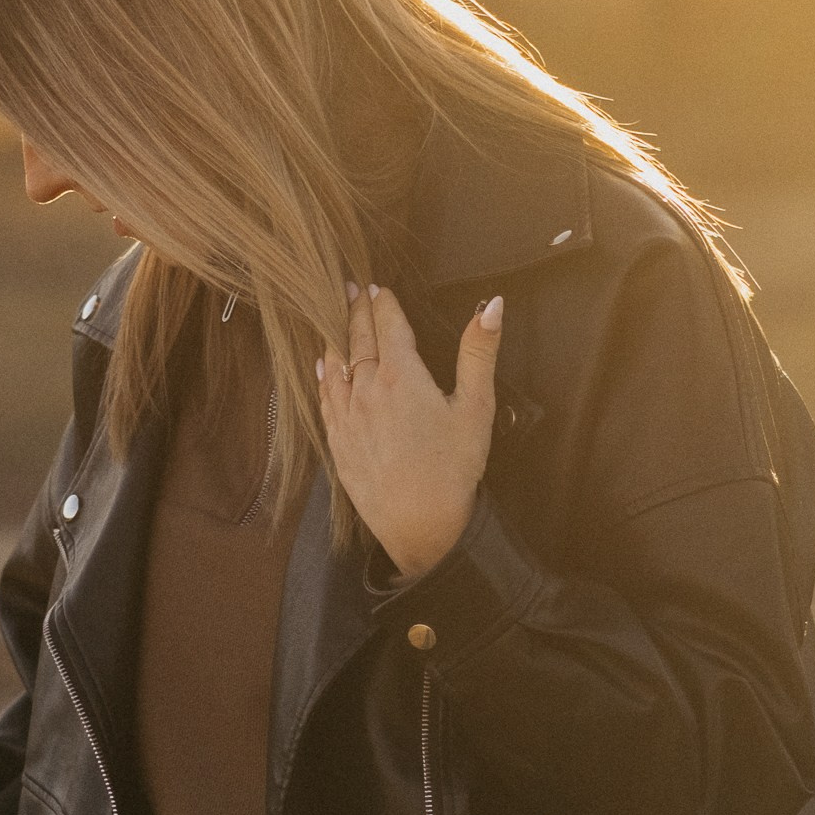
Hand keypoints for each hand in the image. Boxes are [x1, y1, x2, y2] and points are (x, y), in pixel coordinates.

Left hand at [317, 280, 502, 581]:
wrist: (420, 528)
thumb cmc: (454, 469)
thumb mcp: (476, 407)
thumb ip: (479, 352)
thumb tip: (492, 305)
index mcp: (401, 375)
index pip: (388, 325)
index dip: (384, 303)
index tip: (377, 286)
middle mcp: (366, 389)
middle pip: (358, 339)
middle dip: (356, 311)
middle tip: (351, 288)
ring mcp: (347, 416)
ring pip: (336, 365)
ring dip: (336, 336)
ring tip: (333, 314)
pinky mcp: (337, 442)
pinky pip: (326, 398)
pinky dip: (324, 375)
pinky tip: (323, 366)